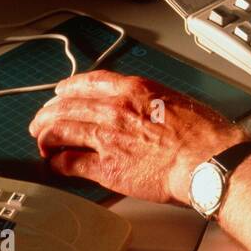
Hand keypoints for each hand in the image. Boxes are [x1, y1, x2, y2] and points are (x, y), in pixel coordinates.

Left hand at [29, 70, 248, 205]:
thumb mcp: (176, 101)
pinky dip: (57, 163)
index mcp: (134, 90)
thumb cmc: (204, 134)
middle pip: (66, 106)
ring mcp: (107, 138)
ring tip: (42, 142)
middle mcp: (115, 109)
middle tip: (41, 120)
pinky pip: (68, 163)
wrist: (208, 160)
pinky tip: (55, 164)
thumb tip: (143, 108)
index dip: (69, 87)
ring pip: (60, 131)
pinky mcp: (105, 167)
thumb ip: (150, 102)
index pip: (89, 82)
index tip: (61, 92)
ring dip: (45, 136)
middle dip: (48, 113)